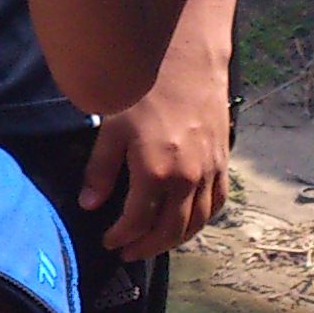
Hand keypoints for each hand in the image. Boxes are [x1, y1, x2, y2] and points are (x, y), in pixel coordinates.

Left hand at [86, 68, 229, 258]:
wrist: (186, 60)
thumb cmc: (142, 89)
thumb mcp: (111, 128)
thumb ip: (101, 170)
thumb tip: (89, 205)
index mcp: (156, 172)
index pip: (138, 221)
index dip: (121, 237)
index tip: (108, 242)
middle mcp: (188, 178)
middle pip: (170, 230)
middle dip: (147, 247)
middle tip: (128, 252)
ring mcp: (210, 170)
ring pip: (198, 221)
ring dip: (175, 239)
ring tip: (154, 243)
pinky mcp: (224, 160)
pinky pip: (217, 202)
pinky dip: (203, 219)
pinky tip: (187, 220)